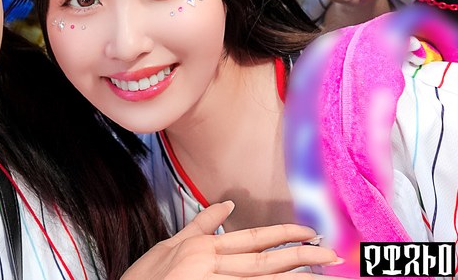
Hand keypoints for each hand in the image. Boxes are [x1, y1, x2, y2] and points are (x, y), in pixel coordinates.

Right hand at [121, 201, 342, 279]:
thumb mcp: (168, 246)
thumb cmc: (143, 279)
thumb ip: (199, 224)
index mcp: (202, 246)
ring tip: (323, 277)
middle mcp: (209, 264)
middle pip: (265, 261)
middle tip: (333, 255)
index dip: (285, 235)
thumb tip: (226, 205)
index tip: (312, 233)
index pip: (254, 238)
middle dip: (302, 257)